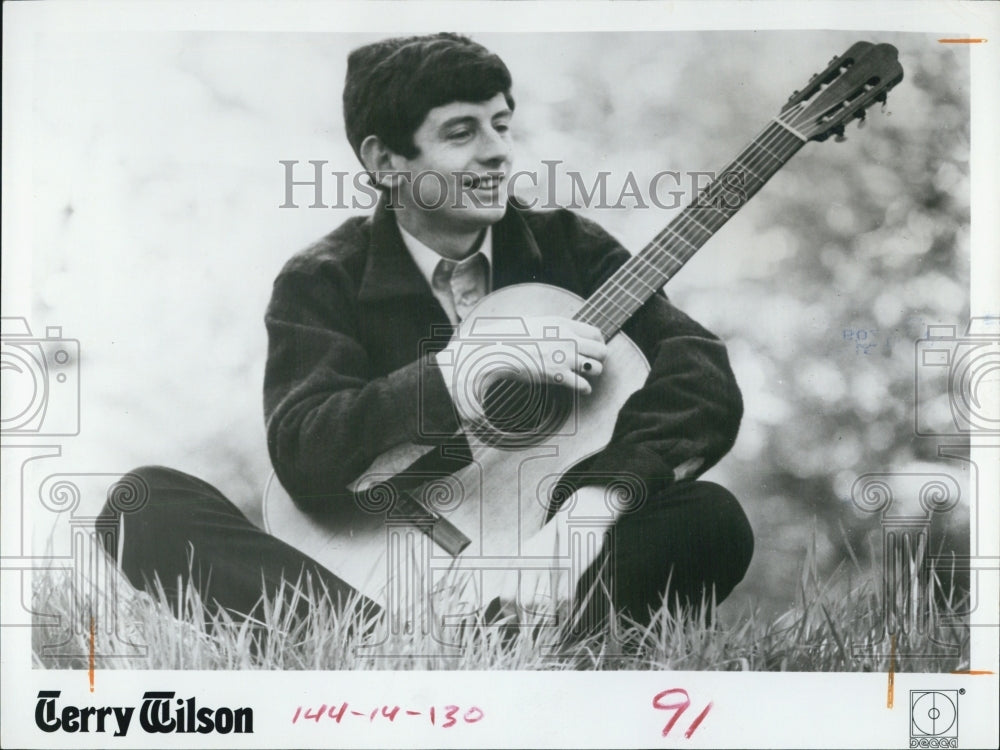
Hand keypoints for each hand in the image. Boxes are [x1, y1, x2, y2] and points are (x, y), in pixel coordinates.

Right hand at [435, 315, 607, 420]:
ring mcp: (563, 358)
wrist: (494, 351)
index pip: (595, 332)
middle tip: (593, 364)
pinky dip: (585, 388)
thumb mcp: (532, 323)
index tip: (594, 349)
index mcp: (562, 324)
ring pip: (597, 368)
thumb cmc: (509, 337)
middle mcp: (567, 340)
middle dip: (600, 359)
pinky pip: (583, 385)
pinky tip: (581, 389)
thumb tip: (557, 330)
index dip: (598, 342)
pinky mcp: (557, 376)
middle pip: (602, 350)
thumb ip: (550, 327)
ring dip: (594, 374)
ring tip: (586, 376)